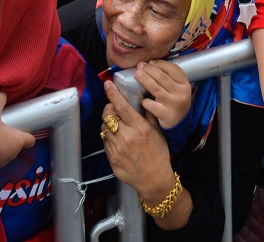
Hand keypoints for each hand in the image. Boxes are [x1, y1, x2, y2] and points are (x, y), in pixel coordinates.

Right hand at [0, 92, 35, 170]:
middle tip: (2, 130)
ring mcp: (1, 163)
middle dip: (10, 139)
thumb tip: (2, 92)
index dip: (28, 134)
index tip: (22, 128)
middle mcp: (12, 154)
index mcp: (17, 141)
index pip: (31, 140)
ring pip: (5, 153)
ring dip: (0, 147)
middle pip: (16, 146)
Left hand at [101, 80, 176, 204]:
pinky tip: (117, 139)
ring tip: (117, 125)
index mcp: (139, 128)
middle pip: (108, 115)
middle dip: (108, 108)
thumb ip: (149, 115)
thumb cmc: (159, 154)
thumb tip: (144, 98)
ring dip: (108, 124)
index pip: (122, 107)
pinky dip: (109, 137)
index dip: (113, 94)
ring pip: (104, 128)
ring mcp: (117, 148)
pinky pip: (105, 142)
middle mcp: (126, 137)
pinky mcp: (111, 158)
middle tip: (113, 108)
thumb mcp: (158, 132)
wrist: (153, 180)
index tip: (107, 84)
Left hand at [135, 60, 192, 129]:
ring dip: (144, 80)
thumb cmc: (175, 101)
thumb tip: (150, 63)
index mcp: (185, 84)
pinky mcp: (165, 114)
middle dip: (149, 69)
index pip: (173, 69)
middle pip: (162, 77)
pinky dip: (145, 101)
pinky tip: (142, 99)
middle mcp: (181, 93)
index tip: (150, 61)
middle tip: (139, 66)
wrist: (180, 123)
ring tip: (137, 74)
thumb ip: (169, 77)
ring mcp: (174, 104)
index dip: (161, 63)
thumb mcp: (178, 88)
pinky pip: (151, 104)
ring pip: (156, 88)